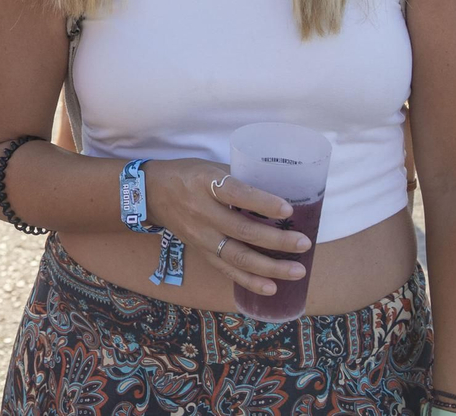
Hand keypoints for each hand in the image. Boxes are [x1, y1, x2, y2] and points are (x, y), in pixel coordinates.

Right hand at [144, 159, 311, 296]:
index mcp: (205, 184)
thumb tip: (279, 189)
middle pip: (242, 231)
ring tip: (297, 271)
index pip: (236, 194)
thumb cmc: (187, 175)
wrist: (151, 194)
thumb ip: (238, 180)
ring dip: (270, 267)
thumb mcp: (209, 168)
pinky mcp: (201, 252)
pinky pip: (227, 270)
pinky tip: (272, 288)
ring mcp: (201, 236)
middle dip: (276, 240)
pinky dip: (249, 281)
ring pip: (237, 256)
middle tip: (304, 243)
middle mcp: (202, 212)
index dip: (262, 203)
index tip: (288, 210)